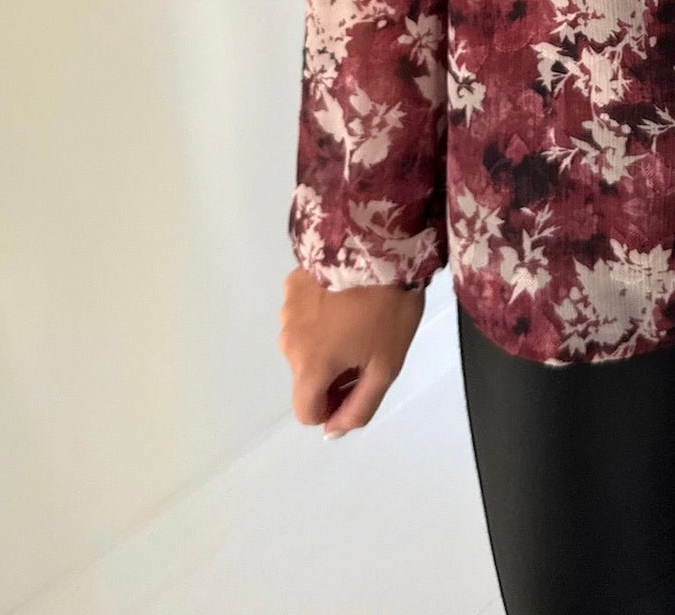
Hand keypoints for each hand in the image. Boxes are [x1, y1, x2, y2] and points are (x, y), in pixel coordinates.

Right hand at [279, 265, 425, 438]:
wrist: (378, 242)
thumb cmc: (387, 307)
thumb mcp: (386, 365)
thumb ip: (359, 407)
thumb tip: (332, 431)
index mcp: (310, 367)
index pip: (307, 411)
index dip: (334, 406)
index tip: (359, 381)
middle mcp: (289, 342)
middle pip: (307, 376)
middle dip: (333, 372)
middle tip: (368, 344)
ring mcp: (287, 310)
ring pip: (304, 343)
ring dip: (326, 341)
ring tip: (359, 314)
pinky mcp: (292, 282)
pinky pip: (304, 313)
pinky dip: (320, 313)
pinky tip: (345, 294)